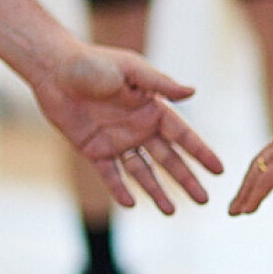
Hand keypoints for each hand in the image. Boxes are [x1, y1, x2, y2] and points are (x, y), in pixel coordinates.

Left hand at [31, 43, 224, 211]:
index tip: (219, 170)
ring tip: (170, 212)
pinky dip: (119, 189)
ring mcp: (117, 141)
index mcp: (151, 108)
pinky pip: (110, 174)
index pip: (182, 135)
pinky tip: (131, 204)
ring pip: (142, 172)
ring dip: (156, 191)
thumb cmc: (92, 62)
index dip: (201, 152)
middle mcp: (138, 127)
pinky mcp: (93, 150)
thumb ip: (160, 84)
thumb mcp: (130, 70)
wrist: (53, 69)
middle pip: (168, 159)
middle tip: (204, 200)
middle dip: (186, 179)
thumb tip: (192, 92)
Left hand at [230, 91, 272, 216]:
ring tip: (236, 210)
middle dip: (250, 181)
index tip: (259, 175)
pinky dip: (250, 198)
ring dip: (245, 194)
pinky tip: (242, 211)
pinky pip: (261, 185)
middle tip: (240, 197)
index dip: (266, 163)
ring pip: (255, 175)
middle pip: (260, 162)